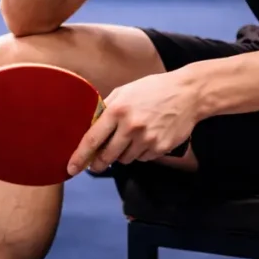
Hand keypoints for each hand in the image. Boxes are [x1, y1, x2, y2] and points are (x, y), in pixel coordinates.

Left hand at [67, 70, 198, 175]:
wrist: (188, 93)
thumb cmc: (154, 90)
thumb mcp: (125, 91)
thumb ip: (106, 108)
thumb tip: (89, 127)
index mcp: (118, 109)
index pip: (92, 139)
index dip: (80, 157)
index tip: (71, 168)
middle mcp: (131, 126)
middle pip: (107, 156)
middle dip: (99, 163)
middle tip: (95, 164)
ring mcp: (147, 139)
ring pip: (125, 159)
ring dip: (122, 154)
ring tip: (131, 137)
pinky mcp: (160, 147)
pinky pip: (142, 158)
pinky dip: (140, 152)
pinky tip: (148, 137)